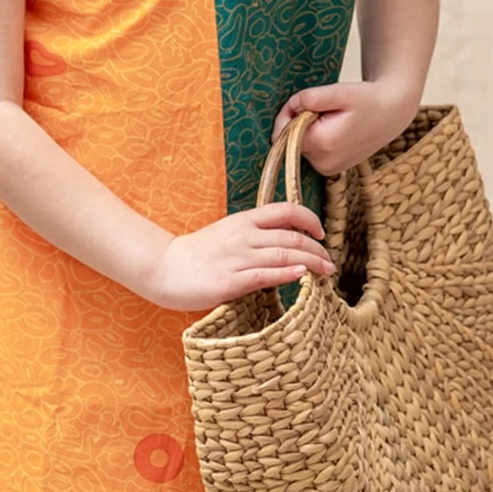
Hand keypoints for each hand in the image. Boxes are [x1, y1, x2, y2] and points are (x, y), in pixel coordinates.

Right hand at [142, 201, 336, 312]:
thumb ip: (252, 236)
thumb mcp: (226, 235)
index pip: (285, 210)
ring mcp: (237, 258)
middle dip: (317, 248)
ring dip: (311, 262)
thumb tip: (282, 243)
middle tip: (330, 262)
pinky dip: (287, 273)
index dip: (309, 219)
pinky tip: (302, 276)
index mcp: (243, 221)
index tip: (321, 232)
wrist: (162, 267)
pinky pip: (265, 274)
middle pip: (292, 236)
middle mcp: (243, 236)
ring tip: (326, 272)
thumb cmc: (194, 255)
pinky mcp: (230, 281)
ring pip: (284, 254)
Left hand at [270, 77, 418, 178]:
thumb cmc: (368, 100)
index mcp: (323, 145)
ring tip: (333, 118)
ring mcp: (328, 170)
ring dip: (309, 130)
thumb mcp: (340, 92)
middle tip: (324, 108)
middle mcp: (323, 163)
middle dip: (299, 122)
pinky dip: (318, 139)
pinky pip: (312, 152)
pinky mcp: (332, 169)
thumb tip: (290, 107)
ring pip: (301, 146)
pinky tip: (336, 128)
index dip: (287, 115)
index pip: (283, 133)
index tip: (303, 102)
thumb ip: (310, 98)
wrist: (393, 113)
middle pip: (291, 141)